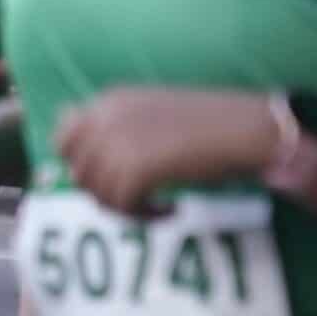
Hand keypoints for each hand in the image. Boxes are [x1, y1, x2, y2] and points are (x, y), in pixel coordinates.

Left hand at [53, 87, 279, 218]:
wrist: (252, 129)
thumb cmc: (214, 125)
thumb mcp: (156, 116)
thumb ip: (119, 131)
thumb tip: (81, 167)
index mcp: (111, 100)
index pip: (64, 135)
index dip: (78, 163)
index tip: (105, 179)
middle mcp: (108, 116)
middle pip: (78, 170)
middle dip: (102, 193)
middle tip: (136, 201)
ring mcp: (120, 140)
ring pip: (100, 193)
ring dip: (126, 208)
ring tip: (156, 207)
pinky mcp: (138, 166)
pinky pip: (123, 204)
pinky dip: (144, 215)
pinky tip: (171, 210)